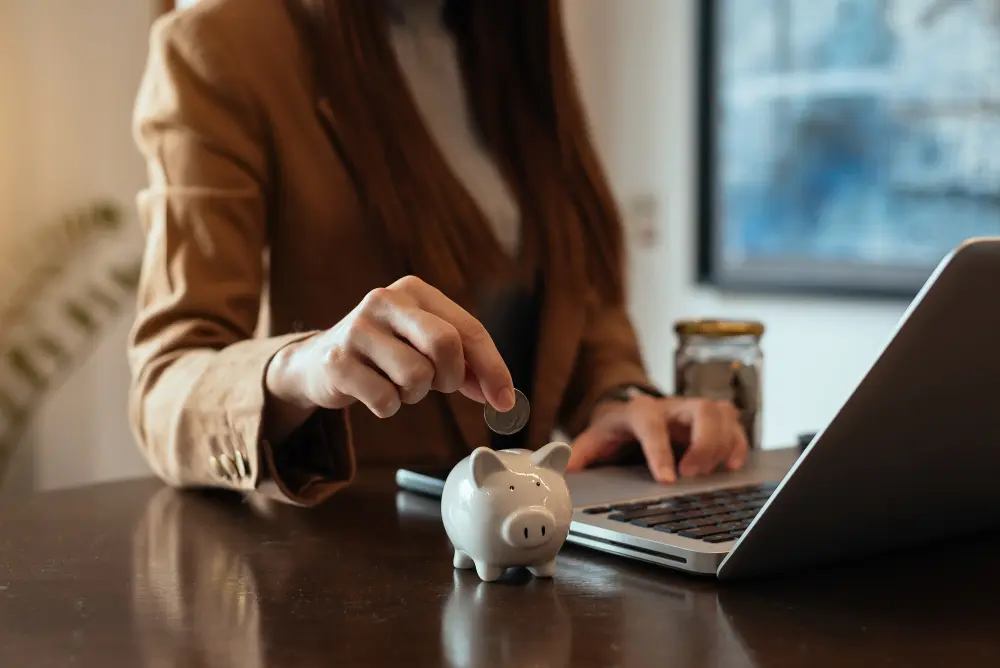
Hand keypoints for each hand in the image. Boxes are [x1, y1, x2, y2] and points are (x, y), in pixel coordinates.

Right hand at [268, 275, 514, 419]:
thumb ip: (464, 363)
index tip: (504, 401)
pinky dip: (388, 407)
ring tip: (399, 384)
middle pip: (445, 344)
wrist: (319, 361)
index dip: (493, 368)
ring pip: (417, 376)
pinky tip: (374, 392)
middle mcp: (385, 301)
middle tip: (441, 386)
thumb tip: (501, 394)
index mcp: (415, 291)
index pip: (468, 329)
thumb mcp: (425, 346)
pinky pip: (386, 400)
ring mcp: (358, 329)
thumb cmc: (385, 353)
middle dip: (452, 377)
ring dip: (416, 394)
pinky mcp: (337, 361)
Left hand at [566, 395, 748, 482]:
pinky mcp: (713, 421)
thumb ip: (581, 455)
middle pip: (701, 410)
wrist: (634, 413)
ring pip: (722, 415)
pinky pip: (736, 426)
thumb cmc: (618, 430)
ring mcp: (695, 412)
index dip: (660, 451)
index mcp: (641, 411)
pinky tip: (731, 466)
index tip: (668, 479)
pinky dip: (738, 446)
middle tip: (693, 474)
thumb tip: (564, 472)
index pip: (652, 424)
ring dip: (722, 445)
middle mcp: (672, 407)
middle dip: (703, 443)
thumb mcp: (595, 439)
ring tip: (710, 474)